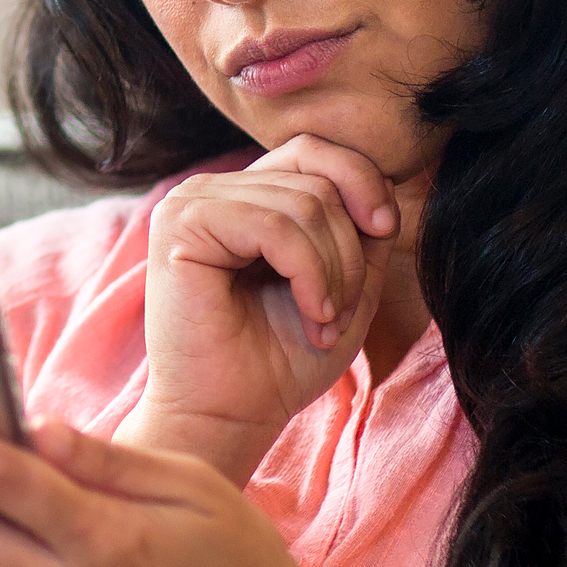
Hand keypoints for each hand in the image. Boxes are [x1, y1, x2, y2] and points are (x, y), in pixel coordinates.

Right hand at [126, 134, 401, 481]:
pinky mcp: (180, 226)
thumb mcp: (344, 282)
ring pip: (303, 204)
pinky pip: (275, 227)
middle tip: (340, 312)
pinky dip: (310, 274)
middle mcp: (213, 189)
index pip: (313, 149)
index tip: (385, 232)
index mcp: (245, 195)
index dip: (362, 181)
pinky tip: (312, 313)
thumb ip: (361, 228)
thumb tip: (384, 184)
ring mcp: (191, 202)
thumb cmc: (281, 359)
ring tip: (324, 321)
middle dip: (349, 248)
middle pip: (316, 176)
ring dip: (332, 271)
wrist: (231, 417)